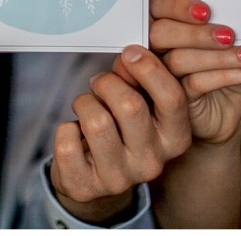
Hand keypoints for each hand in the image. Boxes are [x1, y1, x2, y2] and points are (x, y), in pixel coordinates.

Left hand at [49, 44, 190, 223]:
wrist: (96, 175)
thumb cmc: (122, 127)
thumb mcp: (142, 103)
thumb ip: (140, 80)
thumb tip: (129, 57)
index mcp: (175, 138)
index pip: (172, 99)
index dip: (149, 69)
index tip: (129, 52)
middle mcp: (152, 162)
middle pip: (130, 106)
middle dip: (107, 83)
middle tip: (99, 83)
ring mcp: (120, 179)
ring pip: (96, 122)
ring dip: (84, 103)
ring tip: (86, 107)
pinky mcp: (86, 187)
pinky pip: (67, 144)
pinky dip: (65, 129)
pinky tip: (74, 133)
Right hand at [146, 0, 240, 144]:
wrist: (229, 112)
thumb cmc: (225, 71)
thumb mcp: (228, 45)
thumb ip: (221, 27)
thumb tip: (232, 15)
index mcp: (166, 24)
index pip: (159, 5)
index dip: (178, 7)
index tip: (206, 12)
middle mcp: (156, 48)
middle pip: (160, 33)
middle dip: (196, 34)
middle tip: (228, 36)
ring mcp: (160, 75)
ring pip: (177, 60)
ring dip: (217, 57)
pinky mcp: (172, 99)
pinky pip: (193, 83)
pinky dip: (225, 75)